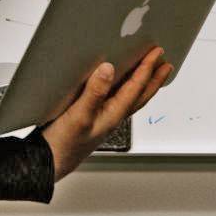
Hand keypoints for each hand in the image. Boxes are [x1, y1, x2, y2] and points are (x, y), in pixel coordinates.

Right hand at [41, 47, 172, 182]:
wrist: (48, 162)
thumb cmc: (64, 144)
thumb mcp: (79, 115)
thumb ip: (95, 92)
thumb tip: (109, 69)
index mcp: (114, 114)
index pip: (136, 87)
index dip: (147, 68)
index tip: (157, 53)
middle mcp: (113, 116)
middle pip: (141, 95)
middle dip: (154, 79)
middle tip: (166, 64)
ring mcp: (104, 118)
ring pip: (132, 98)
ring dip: (143, 84)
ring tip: (151, 73)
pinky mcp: (94, 117)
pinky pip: (118, 100)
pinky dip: (125, 90)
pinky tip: (118, 86)